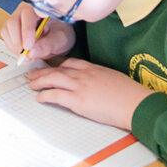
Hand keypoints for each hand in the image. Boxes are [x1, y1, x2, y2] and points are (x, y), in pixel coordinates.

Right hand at [0, 2, 72, 60]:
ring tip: (28, 55)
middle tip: (26, 55)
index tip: (28, 47)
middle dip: (18, 41)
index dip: (27, 31)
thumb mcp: (60, 40)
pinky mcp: (11, 29)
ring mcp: (16, 19)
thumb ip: (47, 45)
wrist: (57, 36)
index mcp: (37, 8)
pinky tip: (24, 52)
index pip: (27, 15)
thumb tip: (31, 52)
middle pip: (13, 23)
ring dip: (14, 46)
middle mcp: (24, 11)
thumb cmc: (60, 33)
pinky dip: (13, 48)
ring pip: (7, 30)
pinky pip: (6, 38)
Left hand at [24, 58, 150, 130]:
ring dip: (39, 81)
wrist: (135, 103)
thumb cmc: (130, 95)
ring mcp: (80, 86)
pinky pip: (55, 95)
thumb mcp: (114, 79)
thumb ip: (101, 80)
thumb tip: (97, 87)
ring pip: (53, 79)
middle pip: (57, 69)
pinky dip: (45, 95)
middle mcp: (84, 74)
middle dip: (43, 72)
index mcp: (94, 68)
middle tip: (33, 74)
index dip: (58, 66)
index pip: (70, 63)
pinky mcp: (78, 100)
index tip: (52, 68)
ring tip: (31, 84)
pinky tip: (39, 98)